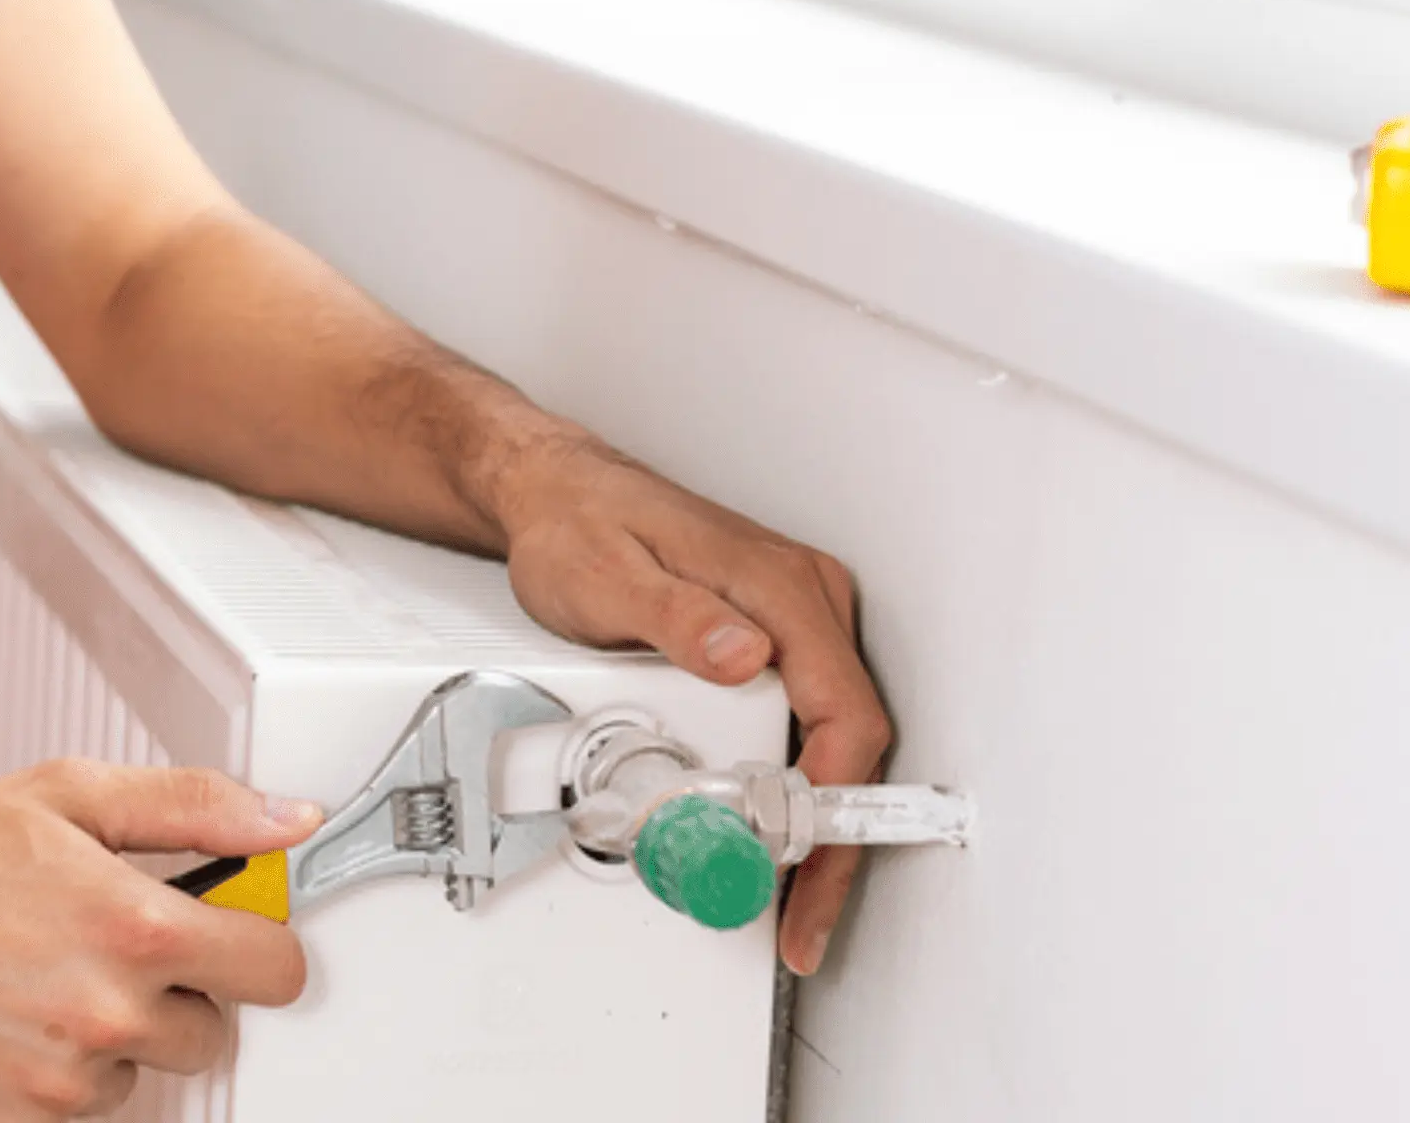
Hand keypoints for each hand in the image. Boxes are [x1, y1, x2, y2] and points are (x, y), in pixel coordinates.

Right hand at [0, 762, 319, 1119]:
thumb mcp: (65, 795)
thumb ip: (195, 807)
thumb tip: (287, 821)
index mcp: (136, 932)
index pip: (277, 969)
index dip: (256, 945)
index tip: (231, 935)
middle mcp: (107, 1021)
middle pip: (209, 1033)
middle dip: (172, 994)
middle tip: (97, 947)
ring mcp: (59, 1092)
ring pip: (135, 1076)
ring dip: (102, 1039)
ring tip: (31, 980)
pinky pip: (69, 1118)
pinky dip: (44, 1082)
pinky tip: (1, 1028)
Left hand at [486, 432, 891, 977]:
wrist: (557, 494)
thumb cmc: (580, 523)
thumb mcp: (610, 577)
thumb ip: (679, 616)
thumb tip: (747, 654)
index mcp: (780, 588)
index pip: (846, 713)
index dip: (832, 805)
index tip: (801, 864)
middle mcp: (803, 601)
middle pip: (852, 741)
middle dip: (828, 840)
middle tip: (798, 915)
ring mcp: (793, 621)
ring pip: (833, 739)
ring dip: (812, 824)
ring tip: (782, 895)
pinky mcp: (774, 639)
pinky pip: (805, 724)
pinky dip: (791, 788)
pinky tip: (764, 831)